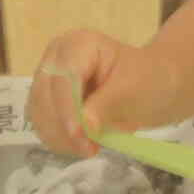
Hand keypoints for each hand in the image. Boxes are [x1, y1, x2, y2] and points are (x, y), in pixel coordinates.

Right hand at [26, 31, 178, 157]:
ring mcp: (49, 80)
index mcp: (78, 44)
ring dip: (60, 137)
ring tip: (90, 148)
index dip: (67, 108)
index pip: (63, 77)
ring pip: (40, 113)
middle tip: (89, 150)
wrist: (154, 86)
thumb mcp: (134, 90)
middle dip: (63, 127)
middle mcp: (56, 59)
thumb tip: (83, 125)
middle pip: (45, 96)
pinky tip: (79, 147)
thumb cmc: (148, 80)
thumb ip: (106, 105)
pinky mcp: (49, 102)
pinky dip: (59, 140)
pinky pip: (43, 125)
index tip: (78, 135)